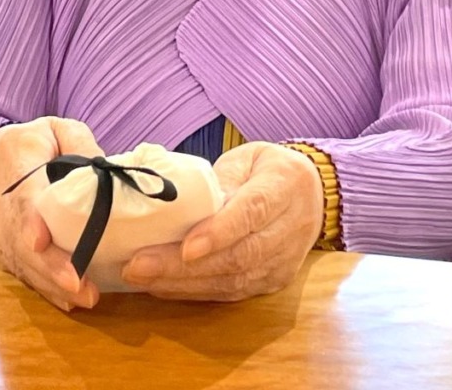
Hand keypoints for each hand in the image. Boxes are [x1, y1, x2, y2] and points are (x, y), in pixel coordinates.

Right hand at [0, 116, 103, 311]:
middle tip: (80, 285)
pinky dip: (43, 287)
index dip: (30, 224)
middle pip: (22, 244)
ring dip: (51, 284)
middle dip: (50, 267)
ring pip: (22, 264)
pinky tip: (67, 300)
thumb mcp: (54, 128)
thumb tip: (105, 166)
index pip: (21, 202)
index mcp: (16, 173)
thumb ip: (79, 142)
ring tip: (83, 298)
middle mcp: (2, 211)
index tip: (42, 242)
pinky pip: (21, 272)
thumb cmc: (26, 143)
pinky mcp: (0, 252)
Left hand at [121, 141, 324, 300]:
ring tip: (141, 277)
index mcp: (285, 187)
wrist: (313, 193)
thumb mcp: (247, 158)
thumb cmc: (270, 169)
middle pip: (238, 255)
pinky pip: (233, 293)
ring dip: (182, 283)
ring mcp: (284, 261)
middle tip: (137, 265)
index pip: (252, 212)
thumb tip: (180, 204)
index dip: (219, 232)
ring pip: (233, 280)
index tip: (186, 247)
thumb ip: (221, 179)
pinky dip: (195, 292)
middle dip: (183, 266)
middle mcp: (290, 229)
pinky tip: (164, 286)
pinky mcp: (274, 282)